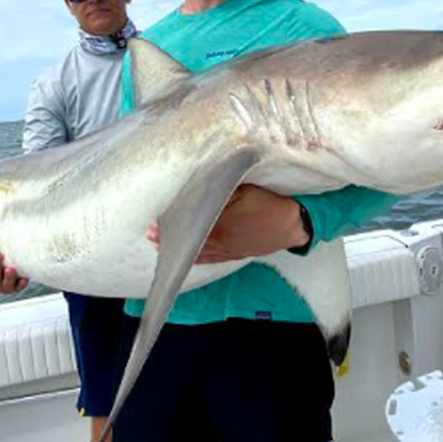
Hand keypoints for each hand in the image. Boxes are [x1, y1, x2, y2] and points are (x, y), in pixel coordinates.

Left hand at [145, 185, 309, 263]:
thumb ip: (220, 188)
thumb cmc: (269, 202)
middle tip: (150, 233)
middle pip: (188, 240)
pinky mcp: (234, 254)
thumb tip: (200, 182)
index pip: (189, 224)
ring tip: (157, 243)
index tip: (154, 221)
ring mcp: (227, 250)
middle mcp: (220, 241)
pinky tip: (186, 256)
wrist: (292, 224)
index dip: (172, 223)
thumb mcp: (244, 189)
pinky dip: (195, 258)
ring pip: (197, 252)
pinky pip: (210, 259)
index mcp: (220, 224)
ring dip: (177, 249)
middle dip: (168, 236)